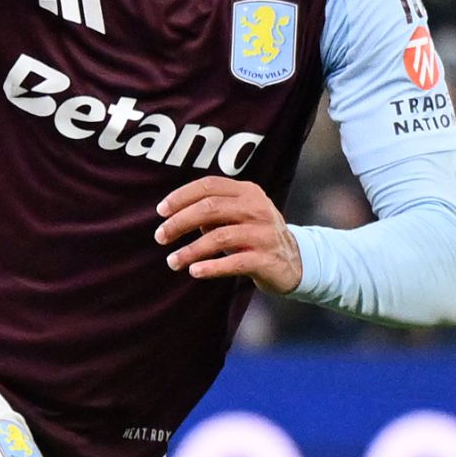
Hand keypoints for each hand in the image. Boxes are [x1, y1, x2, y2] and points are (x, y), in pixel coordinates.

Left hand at [154, 176, 301, 292]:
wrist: (295, 262)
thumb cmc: (255, 235)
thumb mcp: (238, 216)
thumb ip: (211, 212)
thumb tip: (175, 215)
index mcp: (248, 191)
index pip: (209, 185)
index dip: (181, 196)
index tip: (161, 211)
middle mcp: (257, 208)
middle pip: (210, 208)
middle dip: (179, 222)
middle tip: (160, 237)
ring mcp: (264, 233)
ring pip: (219, 237)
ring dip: (190, 250)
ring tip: (172, 261)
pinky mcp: (267, 259)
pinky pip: (234, 262)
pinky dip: (212, 267)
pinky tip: (194, 271)